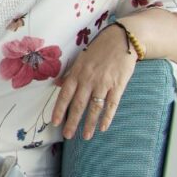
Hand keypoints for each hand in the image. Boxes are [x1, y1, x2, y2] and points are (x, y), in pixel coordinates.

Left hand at [52, 25, 137, 139]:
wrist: (121, 40)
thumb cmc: (98, 50)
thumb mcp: (80, 60)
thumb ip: (69, 74)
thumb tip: (57, 84)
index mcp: (76, 74)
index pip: (65, 95)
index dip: (59, 110)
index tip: (55, 123)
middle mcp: (88, 80)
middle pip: (78, 105)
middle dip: (72, 122)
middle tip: (68, 135)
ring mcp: (103, 84)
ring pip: (94, 108)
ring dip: (89, 123)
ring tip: (86, 136)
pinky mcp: (118, 85)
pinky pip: (112, 105)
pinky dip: (107, 117)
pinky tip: (103, 127)